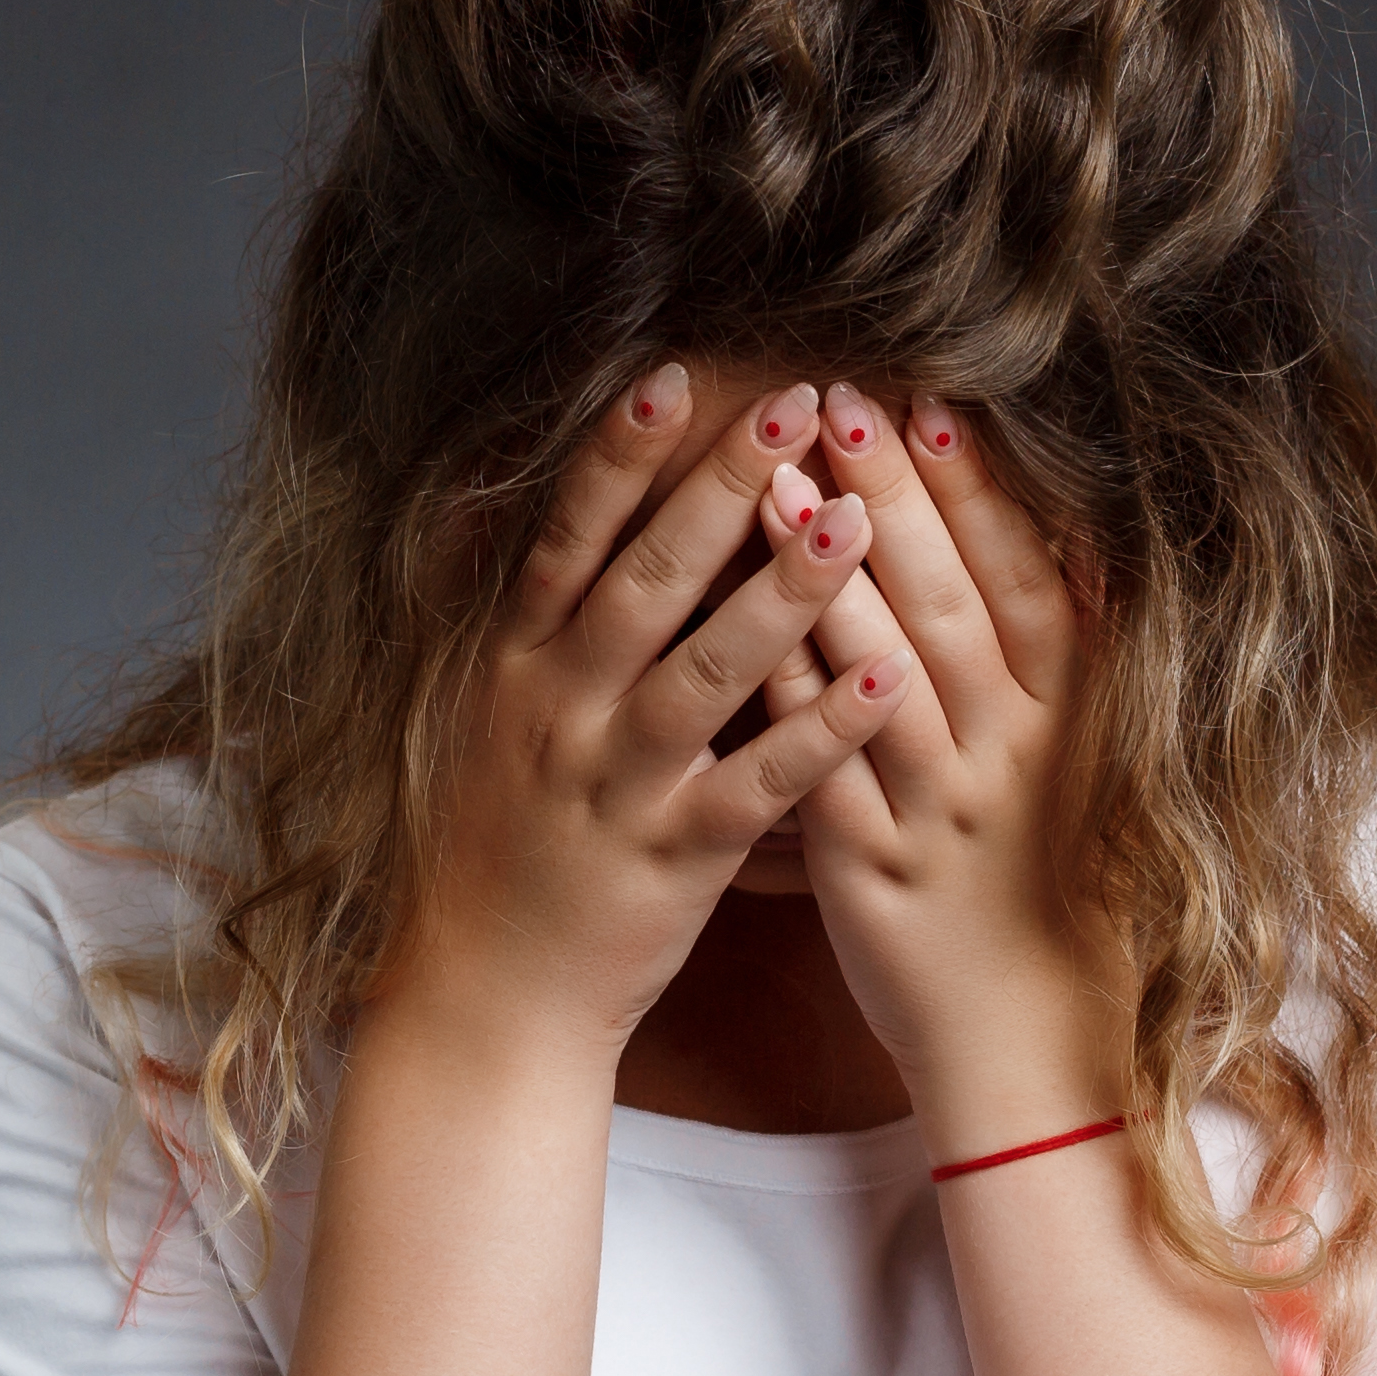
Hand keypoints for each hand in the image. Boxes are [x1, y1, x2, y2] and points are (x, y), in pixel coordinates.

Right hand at [377, 367, 910, 1055]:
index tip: (675, 376)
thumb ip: (538, 622)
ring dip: (785, 592)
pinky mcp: (672, 860)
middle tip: (794, 404)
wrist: (485, 999)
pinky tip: (890, 679)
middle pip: (645, 581)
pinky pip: (757, 786)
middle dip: (720, 488)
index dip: (617, 456)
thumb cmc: (506, 848)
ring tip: (861, 518)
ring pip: (705, 673)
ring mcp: (614, 785)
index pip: (567, 540)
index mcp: (515, 666)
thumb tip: (556, 507)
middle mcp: (558, 711)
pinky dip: (824, 731)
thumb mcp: (489, 719)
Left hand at [756, 386, 1130, 1145]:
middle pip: (948, 607)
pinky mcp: (869, 875)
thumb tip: (1082, 537)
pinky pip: (817, 773)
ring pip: (880, 679)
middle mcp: (1011, 761)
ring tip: (778, 484)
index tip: (932, 403)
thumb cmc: (1069, 896)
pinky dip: (784, 700)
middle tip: (838, 397)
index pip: (1026, 584)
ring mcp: (939, 817)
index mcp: (1074, 725)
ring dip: (827, 578)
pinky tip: (743, 631)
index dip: (980, 494)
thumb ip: (1081, 662)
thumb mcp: (1100, 771)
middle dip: (893, 499)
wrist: (1046, 1056)